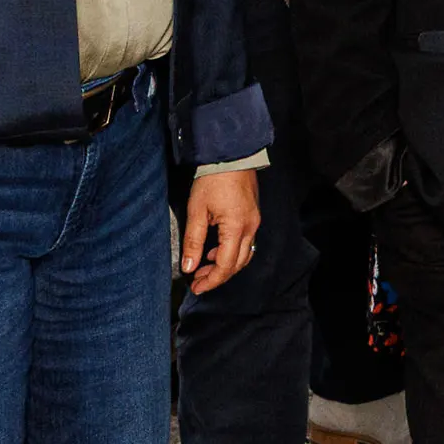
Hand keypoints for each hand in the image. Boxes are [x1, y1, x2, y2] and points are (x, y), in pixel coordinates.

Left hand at [180, 169, 260, 294]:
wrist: (232, 156)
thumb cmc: (212, 180)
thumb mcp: (196, 211)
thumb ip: (193, 242)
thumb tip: (188, 267)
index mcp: (236, 228)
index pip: (226, 265)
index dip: (211, 280)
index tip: (196, 287)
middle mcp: (250, 228)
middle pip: (238, 264)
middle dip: (217, 276)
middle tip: (197, 281)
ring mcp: (254, 222)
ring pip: (244, 255)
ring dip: (225, 265)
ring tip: (204, 267)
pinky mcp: (253, 216)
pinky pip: (246, 243)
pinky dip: (231, 252)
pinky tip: (215, 249)